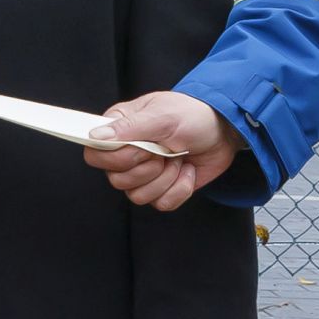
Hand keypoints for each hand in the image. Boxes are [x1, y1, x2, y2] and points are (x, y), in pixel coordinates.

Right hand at [84, 91, 238, 209]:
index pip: (94, 155)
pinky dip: (179, 189)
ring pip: (138, 196)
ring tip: (177, 159)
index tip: (141, 148)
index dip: (117, 158)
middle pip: (117, 180)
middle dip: (148, 169)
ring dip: (165, 179)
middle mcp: (126, 153)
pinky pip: (160, 204)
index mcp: (119, 130)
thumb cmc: (192, 115)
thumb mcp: (162, 116)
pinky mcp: (161, 189)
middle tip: (164, 151)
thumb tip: (94, 136)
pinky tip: (186, 170)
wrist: (223, 131)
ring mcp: (143, 174)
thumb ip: (128, 128)